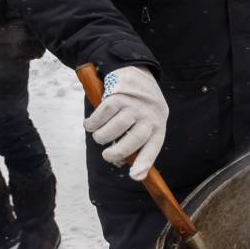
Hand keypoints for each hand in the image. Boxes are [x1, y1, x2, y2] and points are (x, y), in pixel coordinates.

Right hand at [83, 65, 167, 180]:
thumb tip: (119, 163)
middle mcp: (148, 116)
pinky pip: (100, 117)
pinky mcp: (118, 97)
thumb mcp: (146, 121)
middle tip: (107, 154)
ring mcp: (133, 106)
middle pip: (130, 143)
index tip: (134, 176)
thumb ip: (135, 140)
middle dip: (114, 154)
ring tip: (99, 135)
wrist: (137, 72)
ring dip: (100, 137)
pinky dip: (91, 124)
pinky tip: (91, 124)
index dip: (143, 164)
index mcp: (158, 125)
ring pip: (112, 131)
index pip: (152, 148)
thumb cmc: (140, 106)